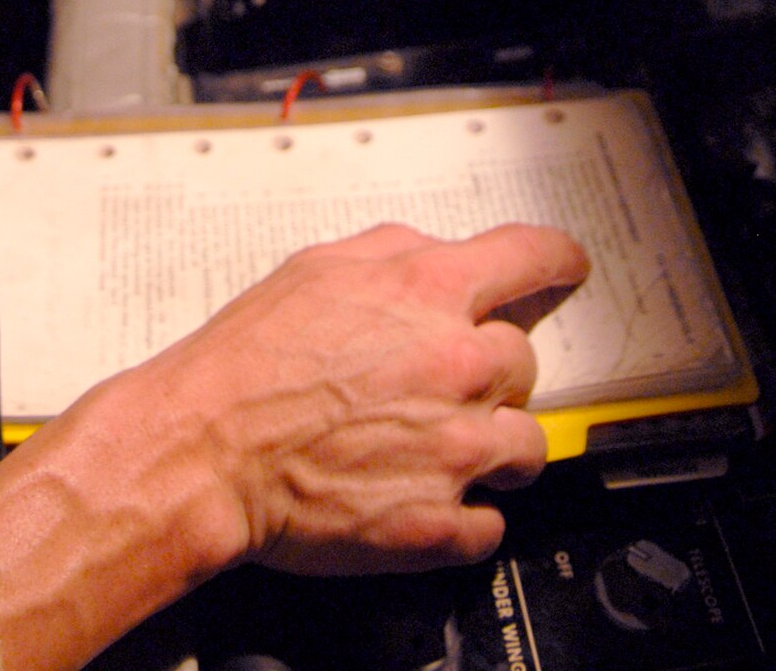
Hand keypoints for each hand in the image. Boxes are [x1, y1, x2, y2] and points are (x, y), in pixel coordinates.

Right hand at [0, 222, 587, 670]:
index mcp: (431, 292)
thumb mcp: (319, 266)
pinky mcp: (440, 521)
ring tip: (440, 445)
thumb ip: (394, 252)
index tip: (567, 268)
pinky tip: (424, 495)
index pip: (535, 257)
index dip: (559, 261)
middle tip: (445, 381)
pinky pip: (491, 523)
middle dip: (494, 368)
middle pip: (527, 359)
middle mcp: (458, 365)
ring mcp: (456, 448)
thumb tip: (435, 256)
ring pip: (526, 444)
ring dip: (493, 442)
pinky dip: (467, 514)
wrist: (207, 448)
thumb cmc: (249, 360)